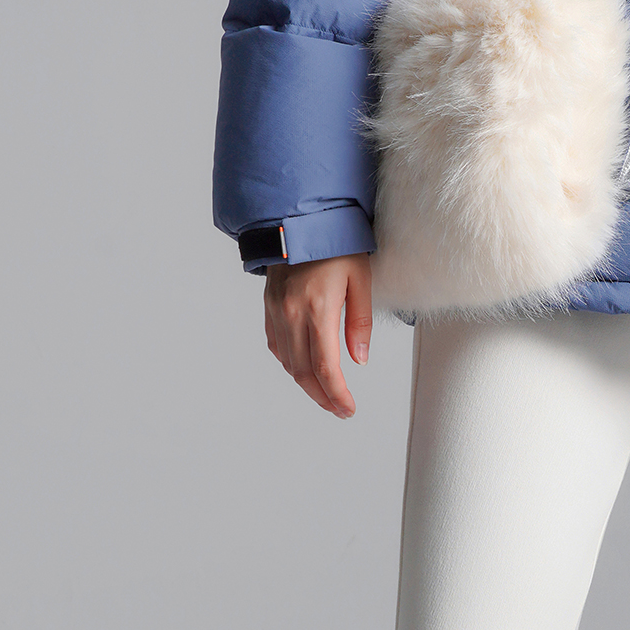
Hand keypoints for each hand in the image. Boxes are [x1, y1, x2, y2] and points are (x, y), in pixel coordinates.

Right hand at [262, 253, 372, 417]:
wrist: (298, 219)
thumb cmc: (335, 244)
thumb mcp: (360, 278)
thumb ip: (360, 322)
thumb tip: (359, 359)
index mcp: (318, 308)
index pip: (326, 367)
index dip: (337, 394)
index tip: (349, 408)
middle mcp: (291, 314)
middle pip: (304, 372)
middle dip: (323, 397)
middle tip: (340, 410)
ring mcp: (276, 311)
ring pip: (288, 363)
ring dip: (307, 384)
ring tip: (327, 394)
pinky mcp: (269, 307)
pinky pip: (277, 346)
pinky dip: (290, 364)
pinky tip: (304, 369)